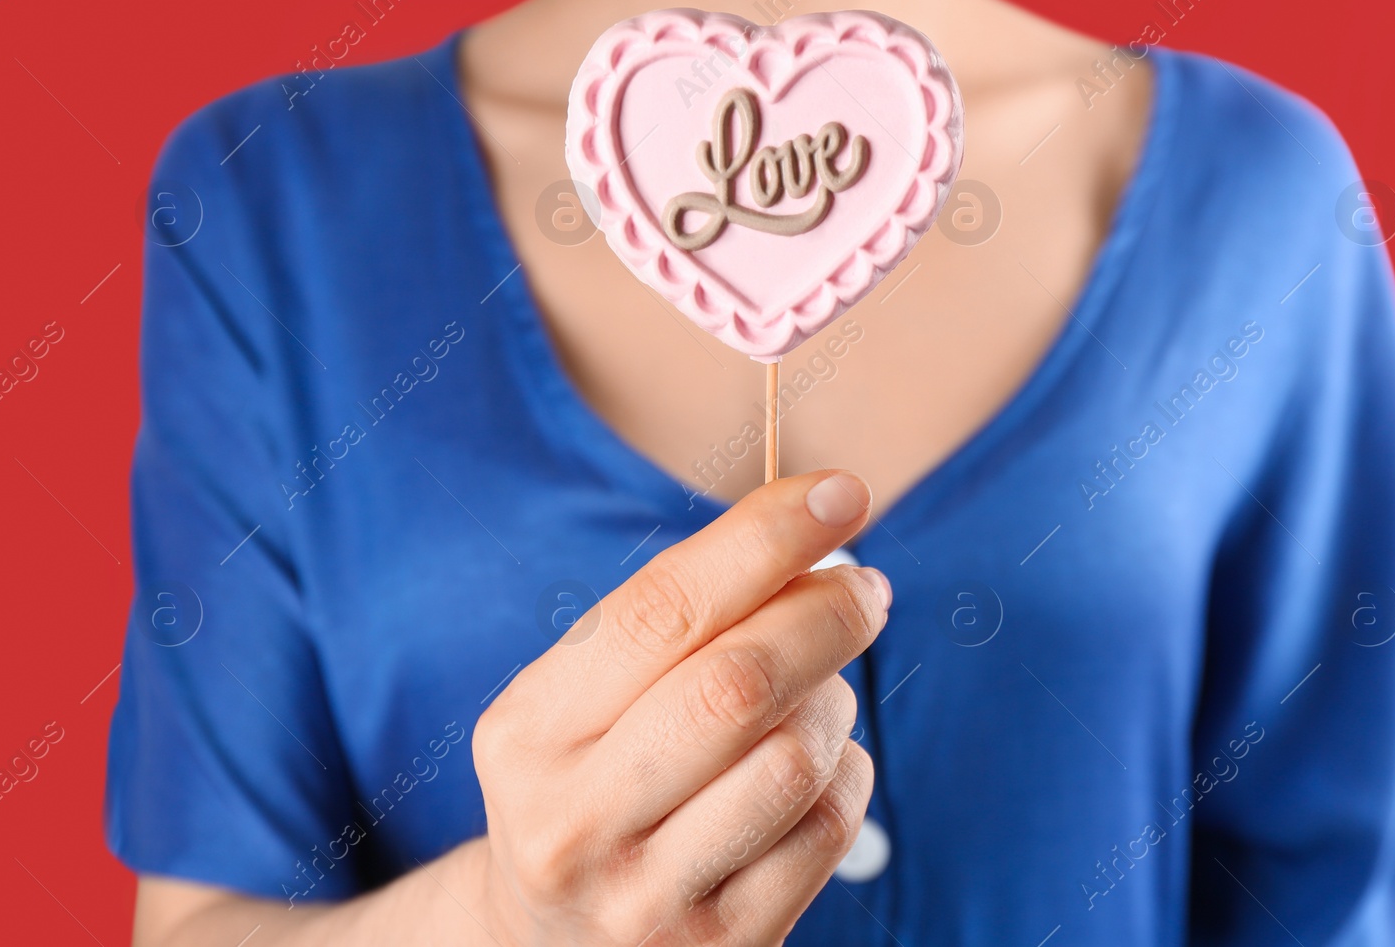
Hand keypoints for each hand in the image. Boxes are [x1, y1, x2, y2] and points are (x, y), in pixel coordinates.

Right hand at [472, 470, 888, 945]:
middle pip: (739, 684)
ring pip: (796, 756)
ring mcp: (648, 898)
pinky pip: (829, 826)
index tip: (842, 493)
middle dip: (825, 614)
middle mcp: (574, 821)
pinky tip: (817, 767)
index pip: (660, 610)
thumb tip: (816, 531)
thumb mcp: (588, 697)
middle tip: (866, 590)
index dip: (762, 540)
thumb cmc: (596, 777)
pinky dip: (846, 771)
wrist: (555, 945)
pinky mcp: (724, 946)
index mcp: (528, 731)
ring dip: (833, 703)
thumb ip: (680, 618)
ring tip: (816, 696)